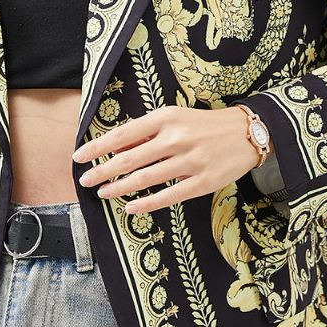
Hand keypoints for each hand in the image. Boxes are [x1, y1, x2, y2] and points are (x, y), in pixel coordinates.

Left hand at [72, 105, 262, 213]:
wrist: (248, 133)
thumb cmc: (204, 125)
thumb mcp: (174, 118)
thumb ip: (146, 133)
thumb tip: (114, 147)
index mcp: (166, 118)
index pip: (123, 134)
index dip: (98, 147)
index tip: (79, 157)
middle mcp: (177, 138)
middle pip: (130, 158)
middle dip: (103, 171)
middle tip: (85, 180)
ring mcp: (191, 160)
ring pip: (146, 178)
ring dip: (120, 188)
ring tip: (103, 193)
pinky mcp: (204, 181)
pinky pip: (169, 196)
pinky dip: (147, 204)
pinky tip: (131, 208)